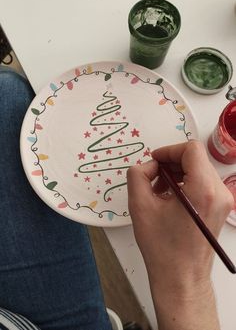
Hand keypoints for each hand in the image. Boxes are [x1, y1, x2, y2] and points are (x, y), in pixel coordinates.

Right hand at [127, 140, 233, 329]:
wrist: (181, 277)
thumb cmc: (163, 248)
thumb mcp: (140, 206)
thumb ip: (138, 175)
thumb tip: (147, 166)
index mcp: (203, 189)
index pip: (191, 149)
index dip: (169, 151)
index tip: (155, 162)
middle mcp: (218, 192)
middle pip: (196, 159)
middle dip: (171, 163)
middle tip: (154, 179)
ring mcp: (223, 201)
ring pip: (199, 170)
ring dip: (177, 174)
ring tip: (160, 192)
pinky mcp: (220, 208)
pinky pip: (203, 183)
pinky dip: (185, 184)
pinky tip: (171, 199)